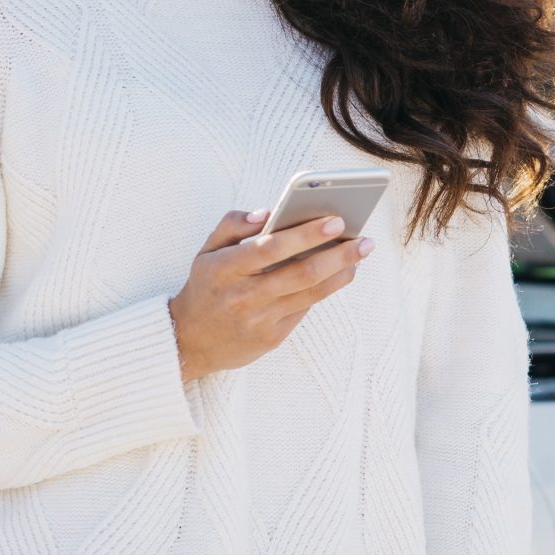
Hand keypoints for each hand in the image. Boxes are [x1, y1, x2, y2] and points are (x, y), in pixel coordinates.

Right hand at [169, 208, 371, 383]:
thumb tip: (267, 213)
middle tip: (364, 240)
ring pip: (310, 294)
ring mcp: (258, 320)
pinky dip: (326, 290)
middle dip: (338, 255)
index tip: (336, 220)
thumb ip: (232, 224)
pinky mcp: (270, 339)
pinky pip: (304, 310)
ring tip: (360, 254)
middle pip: (300, 273)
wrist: (189, 341)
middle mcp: (242, 296)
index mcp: (224, 268)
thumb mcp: (206, 251)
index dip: (305, 234)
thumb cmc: (207, 285)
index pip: (270, 248)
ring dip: (341, 273)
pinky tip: (341, 273)